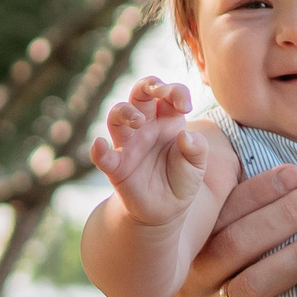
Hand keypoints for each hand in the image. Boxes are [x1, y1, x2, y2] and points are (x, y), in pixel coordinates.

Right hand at [91, 77, 209, 225]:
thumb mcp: (197, 166)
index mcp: (168, 121)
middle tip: (158, 91)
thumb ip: (197, 149)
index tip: (186, 106)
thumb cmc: (182, 180)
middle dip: (147, 86)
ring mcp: (128, 144)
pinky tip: (100, 144)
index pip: (168, 95)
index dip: (176, 92)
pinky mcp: (116, 167)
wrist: (167, 210)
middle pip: (139, 94)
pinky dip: (98, 150)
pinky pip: (101, 155)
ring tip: (139, 121)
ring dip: (125, 112)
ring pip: (116, 116)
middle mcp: (146, 127)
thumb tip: (185, 135)